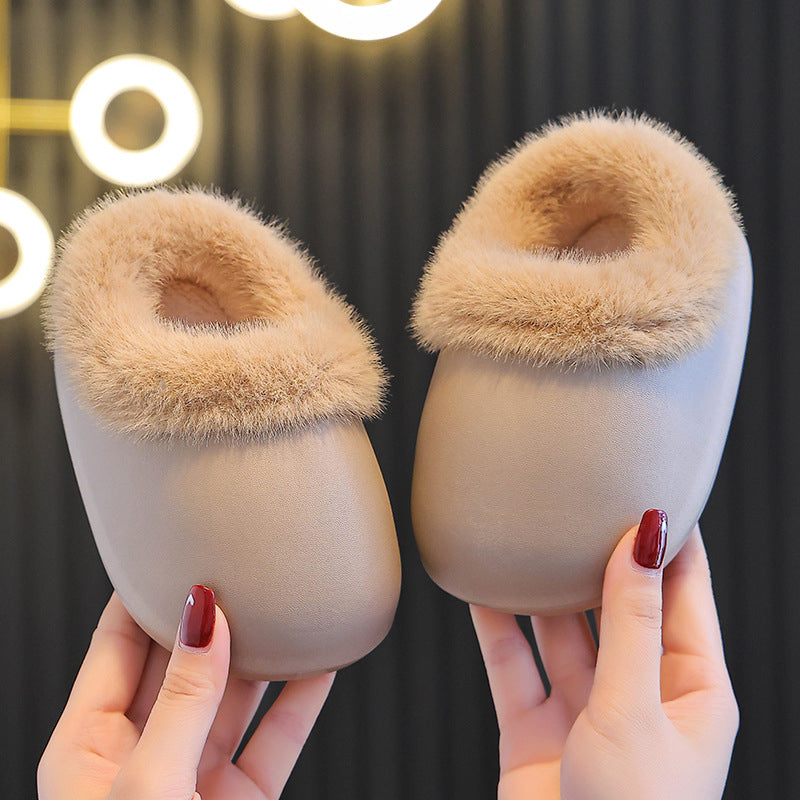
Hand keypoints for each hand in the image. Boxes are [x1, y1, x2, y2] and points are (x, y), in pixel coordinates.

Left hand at [38, 586, 333, 799]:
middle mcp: (141, 752)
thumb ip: (182, 699)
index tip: (179, 544)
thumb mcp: (149, 787)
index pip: (117, 641)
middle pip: (181, 660)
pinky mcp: (238, 798)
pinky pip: (275, 736)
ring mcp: (192, 775)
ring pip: (232, 694)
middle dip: (212, 612)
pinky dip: (301, 700)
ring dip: (262, 651)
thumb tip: (202, 615)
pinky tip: (322, 664)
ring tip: (288, 602)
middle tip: (244, 563)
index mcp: (89, 744)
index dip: (147, 590)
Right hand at [471, 514, 738, 799]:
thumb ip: (632, 621)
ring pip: (562, 633)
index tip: (647, 483)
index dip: (669, 538)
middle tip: (575, 500)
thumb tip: (645, 539)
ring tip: (526, 538)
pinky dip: (496, 631)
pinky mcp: (537, 731)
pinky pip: (514, 668)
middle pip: (618, 606)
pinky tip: (481, 591)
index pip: (685, 592)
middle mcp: (642, 694)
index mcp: (693, 689)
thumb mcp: (638, 709)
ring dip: (543, 591)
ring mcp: (587, 713)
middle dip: (597, 558)